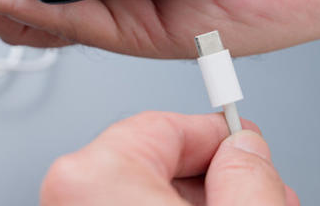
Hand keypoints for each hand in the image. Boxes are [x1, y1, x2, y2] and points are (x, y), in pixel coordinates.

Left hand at [40, 112, 298, 205]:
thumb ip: (246, 177)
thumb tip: (245, 152)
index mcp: (92, 177)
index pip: (162, 124)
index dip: (215, 134)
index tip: (243, 142)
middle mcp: (67, 194)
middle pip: (149, 158)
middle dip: (209, 172)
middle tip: (252, 187)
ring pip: (138, 188)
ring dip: (190, 196)